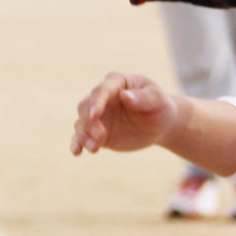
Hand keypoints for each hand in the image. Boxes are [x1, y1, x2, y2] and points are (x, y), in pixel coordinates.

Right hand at [71, 70, 185, 156]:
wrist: (159, 124)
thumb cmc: (159, 106)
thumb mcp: (158, 100)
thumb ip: (143, 98)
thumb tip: (126, 96)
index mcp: (117, 82)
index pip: (102, 90)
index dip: (97, 102)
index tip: (95, 115)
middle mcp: (102, 97)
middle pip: (86, 107)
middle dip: (90, 122)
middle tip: (102, 137)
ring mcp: (97, 115)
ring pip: (81, 123)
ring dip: (84, 135)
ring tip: (95, 149)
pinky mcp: (95, 131)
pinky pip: (81, 136)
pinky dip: (77, 143)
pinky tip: (76, 152)